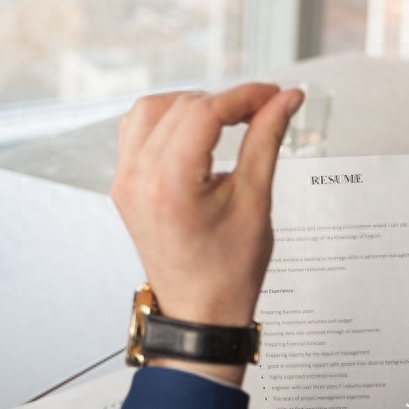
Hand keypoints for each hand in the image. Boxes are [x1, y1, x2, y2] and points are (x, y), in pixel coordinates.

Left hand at [111, 84, 302, 383]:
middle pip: (180, 106)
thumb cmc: (228, 272)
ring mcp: (125, 181)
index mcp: (170, 184)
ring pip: (150, 110)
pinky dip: (164, 122)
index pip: (205, 112)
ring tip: (226, 121)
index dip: (244, 96)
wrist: (200, 313)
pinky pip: (135, 131)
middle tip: (261, 111)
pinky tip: (193, 135)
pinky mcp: (124, 185)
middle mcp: (138, 178)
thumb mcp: (256, 200)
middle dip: (224, 102)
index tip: (274, 95)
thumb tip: (285, 100)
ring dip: (190, 106)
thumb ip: (267, 139)